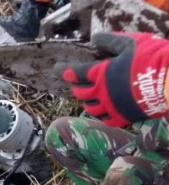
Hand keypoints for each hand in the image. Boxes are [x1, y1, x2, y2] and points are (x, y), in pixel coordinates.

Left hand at [53, 33, 168, 126]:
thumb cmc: (151, 58)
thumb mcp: (130, 43)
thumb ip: (109, 41)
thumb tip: (94, 39)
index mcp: (100, 74)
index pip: (75, 73)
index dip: (63, 71)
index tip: (57, 70)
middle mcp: (101, 93)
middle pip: (80, 93)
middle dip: (77, 87)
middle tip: (78, 83)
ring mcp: (111, 107)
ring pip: (90, 108)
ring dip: (87, 102)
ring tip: (89, 98)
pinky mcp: (123, 118)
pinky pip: (105, 120)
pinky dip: (101, 115)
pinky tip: (103, 111)